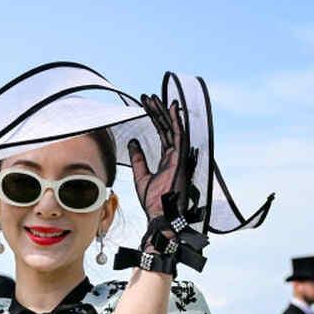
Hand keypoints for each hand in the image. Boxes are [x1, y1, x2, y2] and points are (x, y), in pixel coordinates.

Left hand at [128, 95, 192, 226]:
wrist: (160, 215)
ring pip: (172, 129)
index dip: (155, 118)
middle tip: (147, 98)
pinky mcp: (180, 159)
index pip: (162, 133)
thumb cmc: (153, 201)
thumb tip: (132, 142)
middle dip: (157, 112)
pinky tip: (170, 107)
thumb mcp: (141, 175)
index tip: (146, 105)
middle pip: (166, 128)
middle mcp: (175, 155)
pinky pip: (179, 136)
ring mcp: (179, 156)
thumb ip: (138, 158)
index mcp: (168, 159)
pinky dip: (176, 121)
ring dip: (164, 113)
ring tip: (154, 98)